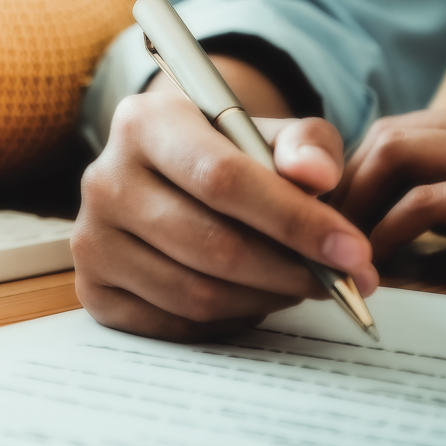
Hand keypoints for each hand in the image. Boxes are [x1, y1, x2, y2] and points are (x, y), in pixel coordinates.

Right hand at [74, 67, 378, 341]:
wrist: (163, 175)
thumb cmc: (227, 153)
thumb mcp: (270, 133)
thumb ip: (306, 145)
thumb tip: (318, 176)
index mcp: (144, 122)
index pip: (223, 179)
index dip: (294, 221)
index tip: (353, 251)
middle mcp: (104, 179)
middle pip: (211, 244)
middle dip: (290, 270)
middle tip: (341, 282)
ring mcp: (91, 238)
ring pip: (195, 293)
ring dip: (264, 299)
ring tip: (299, 285)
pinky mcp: (92, 289)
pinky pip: (174, 324)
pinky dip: (227, 321)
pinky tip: (253, 299)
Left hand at [336, 90, 445, 270]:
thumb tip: (427, 217)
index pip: (414, 125)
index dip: (364, 167)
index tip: (338, 210)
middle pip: (392, 133)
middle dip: (344, 182)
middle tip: (320, 231)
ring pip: (397, 155)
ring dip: (354, 202)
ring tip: (334, 247)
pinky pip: (429, 204)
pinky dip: (389, 231)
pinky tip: (374, 262)